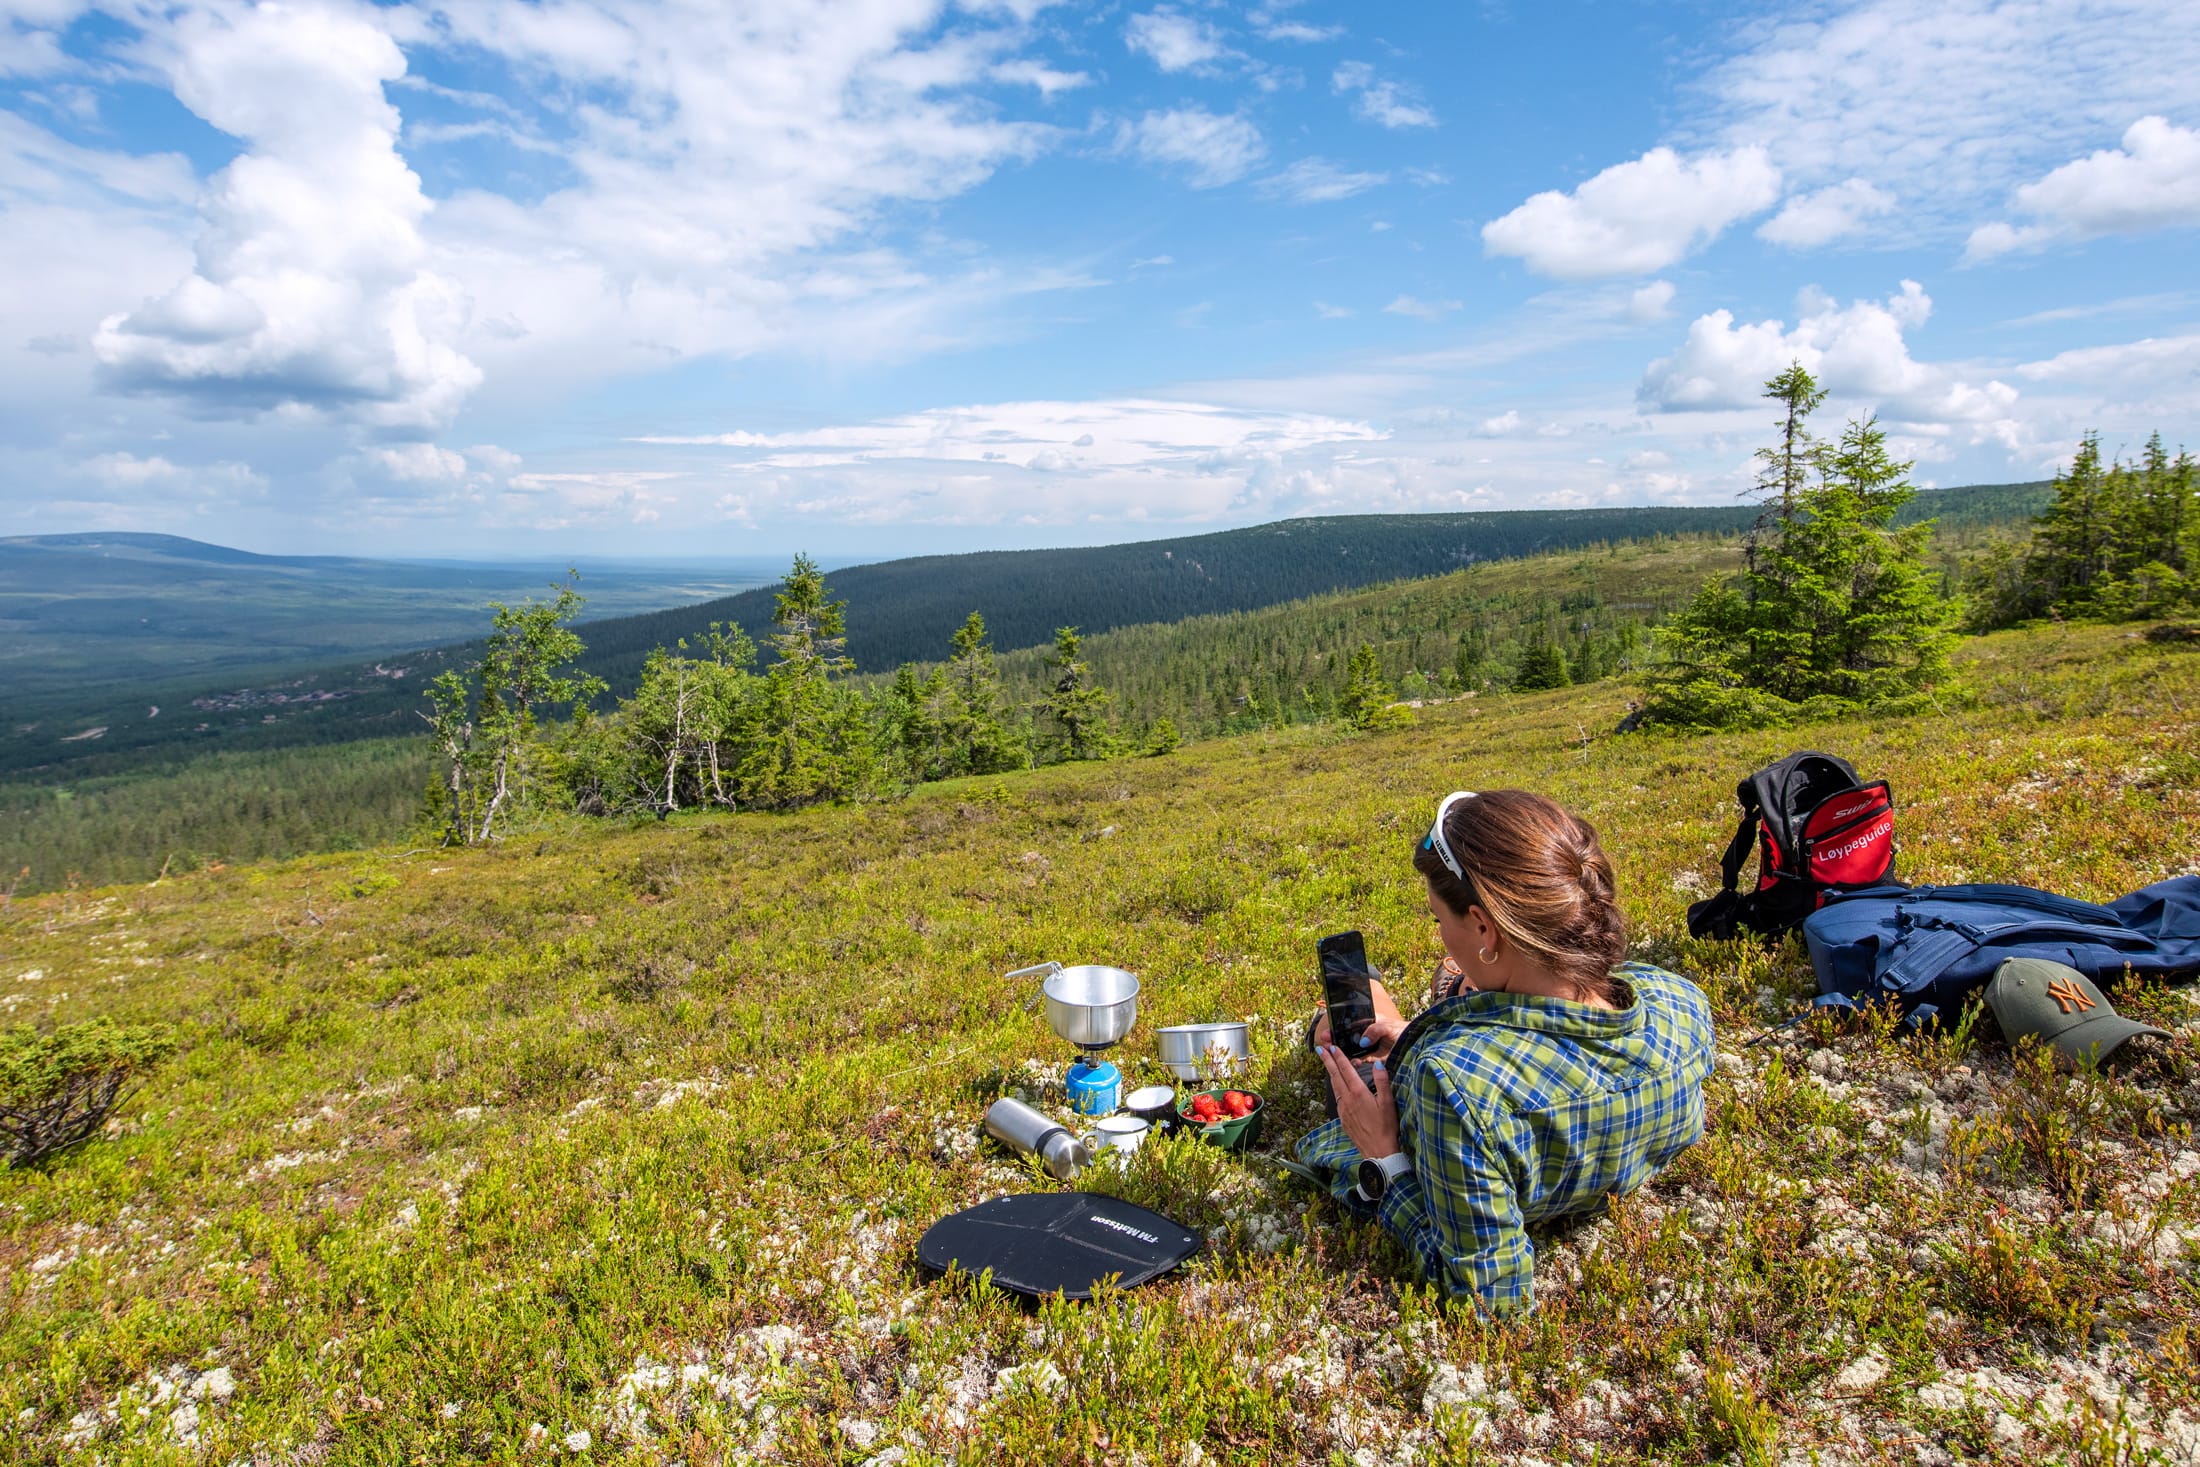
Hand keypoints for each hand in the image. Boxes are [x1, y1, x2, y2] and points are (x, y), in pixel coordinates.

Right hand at [1310, 1011, 1404, 1055]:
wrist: (1416, 1045)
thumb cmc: (1404, 1031)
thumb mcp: (1389, 1027)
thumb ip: (1376, 1030)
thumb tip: (1363, 1041)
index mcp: (1368, 1022)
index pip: (1349, 1024)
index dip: (1337, 1028)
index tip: (1328, 1033)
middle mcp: (1366, 1034)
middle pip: (1346, 1037)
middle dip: (1335, 1040)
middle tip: (1325, 1043)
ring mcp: (1369, 1046)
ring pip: (1351, 1049)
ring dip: (1341, 1052)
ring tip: (1333, 1054)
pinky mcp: (1373, 1058)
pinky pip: (1360, 1060)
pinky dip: (1355, 1062)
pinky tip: (1353, 1062)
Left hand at [1316, 1044, 1400, 1165]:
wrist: (1378, 1151)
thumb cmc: (1386, 1128)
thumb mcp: (1388, 1103)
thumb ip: (1382, 1081)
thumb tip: (1378, 1064)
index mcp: (1358, 1093)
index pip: (1346, 1070)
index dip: (1338, 1057)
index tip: (1331, 1046)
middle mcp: (1347, 1100)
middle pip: (1335, 1076)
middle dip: (1327, 1061)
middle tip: (1320, 1049)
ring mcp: (1343, 1110)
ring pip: (1335, 1087)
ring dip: (1331, 1074)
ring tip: (1327, 1064)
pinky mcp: (1343, 1119)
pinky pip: (1337, 1099)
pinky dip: (1336, 1088)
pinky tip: (1338, 1088)